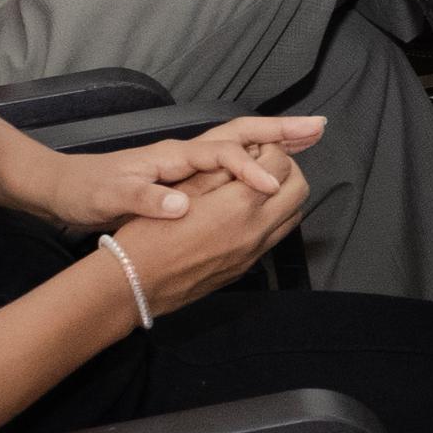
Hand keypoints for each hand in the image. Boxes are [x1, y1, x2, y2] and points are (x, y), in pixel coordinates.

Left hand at [52, 114, 328, 233]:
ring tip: (308, 138)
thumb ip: (146, 199)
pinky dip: (258, 155)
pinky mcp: (185, 172)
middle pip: (243, 133)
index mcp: (174, 155)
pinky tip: (270, 167)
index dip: (250, 168)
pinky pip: (232, 158)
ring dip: (274, 139)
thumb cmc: (86, 192)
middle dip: (281, 131)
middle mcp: (186, 151)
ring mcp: (187, 159)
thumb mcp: (111, 198)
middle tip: (319, 127)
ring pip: (241, 142)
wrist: (61, 188)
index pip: (223, 153)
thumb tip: (182, 204)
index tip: (271, 185)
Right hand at [95, 153, 315, 315]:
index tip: (259, 147)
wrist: (134, 285)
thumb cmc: (148, 237)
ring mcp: (252, 253)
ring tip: (257, 186)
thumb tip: (248, 156)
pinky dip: (272, 220)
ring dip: (284, 196)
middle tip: (265, 162)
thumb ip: (221, 172)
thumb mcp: (183, 192)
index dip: (273, 149)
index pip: (280, 164)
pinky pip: (274, 238)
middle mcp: (254, 231)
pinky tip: (245, 214)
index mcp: (239, 206)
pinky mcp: (244, 269)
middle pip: (299, 190)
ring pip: (293, 216)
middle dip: (287, 169)